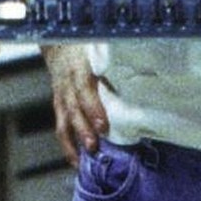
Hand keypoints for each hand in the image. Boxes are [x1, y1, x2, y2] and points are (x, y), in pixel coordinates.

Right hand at [43, 44, 109, 166]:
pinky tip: (76, 161)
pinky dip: (67, 145)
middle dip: (82, 129)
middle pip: (73, 108)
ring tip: (82, 161)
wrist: (59, 39)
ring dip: (73, 142)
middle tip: (94, 146)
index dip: (92, 107)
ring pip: (64, 120)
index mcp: (79, 67)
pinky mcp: (59, 104)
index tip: (102, 125)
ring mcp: (61, 95)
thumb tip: (141, 76)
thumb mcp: (97, 47)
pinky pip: (61, 127)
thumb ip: (113, 62)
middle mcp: (68, 83)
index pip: (83, 88)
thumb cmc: (86, 44)